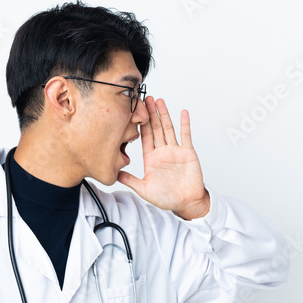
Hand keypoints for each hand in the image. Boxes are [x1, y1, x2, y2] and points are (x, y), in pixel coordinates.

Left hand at [117, 96, 210, 219]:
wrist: (186, 203)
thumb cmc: (167, 198)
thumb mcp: (144, 189)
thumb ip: (130, 180)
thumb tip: (114, 175)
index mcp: (151, 159)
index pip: (144, 137)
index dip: (139, 124)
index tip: (135, 112)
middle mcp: (162, 152)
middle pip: (155, 128)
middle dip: (150, 114)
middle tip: (146, 98)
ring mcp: (175, 151)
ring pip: (168, 129)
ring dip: (164, 115)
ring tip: (159, 101)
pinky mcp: (187, 152)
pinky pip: (186, 136)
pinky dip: (184, 124)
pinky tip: (182, 113)